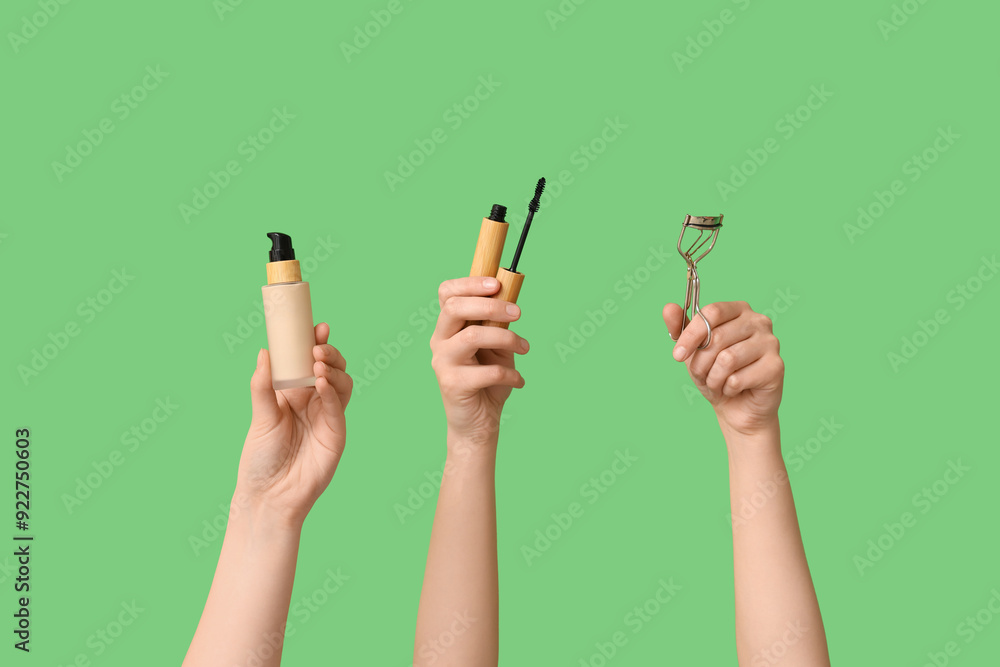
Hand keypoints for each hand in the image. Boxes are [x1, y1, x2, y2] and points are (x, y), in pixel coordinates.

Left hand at [237, 322, 351, 525]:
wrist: (268, 495)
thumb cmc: (260, 459)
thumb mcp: (260, 417)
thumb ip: (263, 386)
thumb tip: (264, 351)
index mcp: (294, 394)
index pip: (308, 362)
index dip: (314, 343)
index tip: (315, 326)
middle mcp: (314, 402)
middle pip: (330, 368)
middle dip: (328, 351)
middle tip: (318, 342)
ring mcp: (327, 417)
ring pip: (341, 382)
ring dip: (334, 367)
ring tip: (318, 361)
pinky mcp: (336, 433)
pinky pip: (338, 406)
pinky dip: (332, 390)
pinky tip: (322, 381)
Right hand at [430, 277, 528, 445]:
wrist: (479, 421)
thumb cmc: (489, 379)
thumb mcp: (497, 346)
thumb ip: (497, 324)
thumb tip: (511, 301)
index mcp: (449, 327)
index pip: (446, 293)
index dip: (470, 283)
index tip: (497, 284)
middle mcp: (440, 341)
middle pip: (455, 308)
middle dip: (490, 305)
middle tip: (518, 313)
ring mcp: (443, 363)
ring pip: (472, 336)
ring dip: (506, 338)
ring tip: (525, 348)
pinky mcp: (452, 385)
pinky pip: (487, 371)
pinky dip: (511, 373)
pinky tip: (519, 380)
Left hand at [664, 301, 782, 436]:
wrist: (737, 407)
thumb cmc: (716, 373)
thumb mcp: (693, 350)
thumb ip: (680, 328)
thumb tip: (668, 307)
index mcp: (739, 310)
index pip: (712, 312)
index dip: (691, 334)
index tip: (677, 354)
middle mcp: (759, 321)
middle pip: (717, 337)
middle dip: (700, 363)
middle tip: (701, 375)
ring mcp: (771, 343)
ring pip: (727, 359)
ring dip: (713, 378)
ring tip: (717, 383)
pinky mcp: (776, 367)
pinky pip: (738, 378)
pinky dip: (727, 388)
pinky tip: (733, 389)